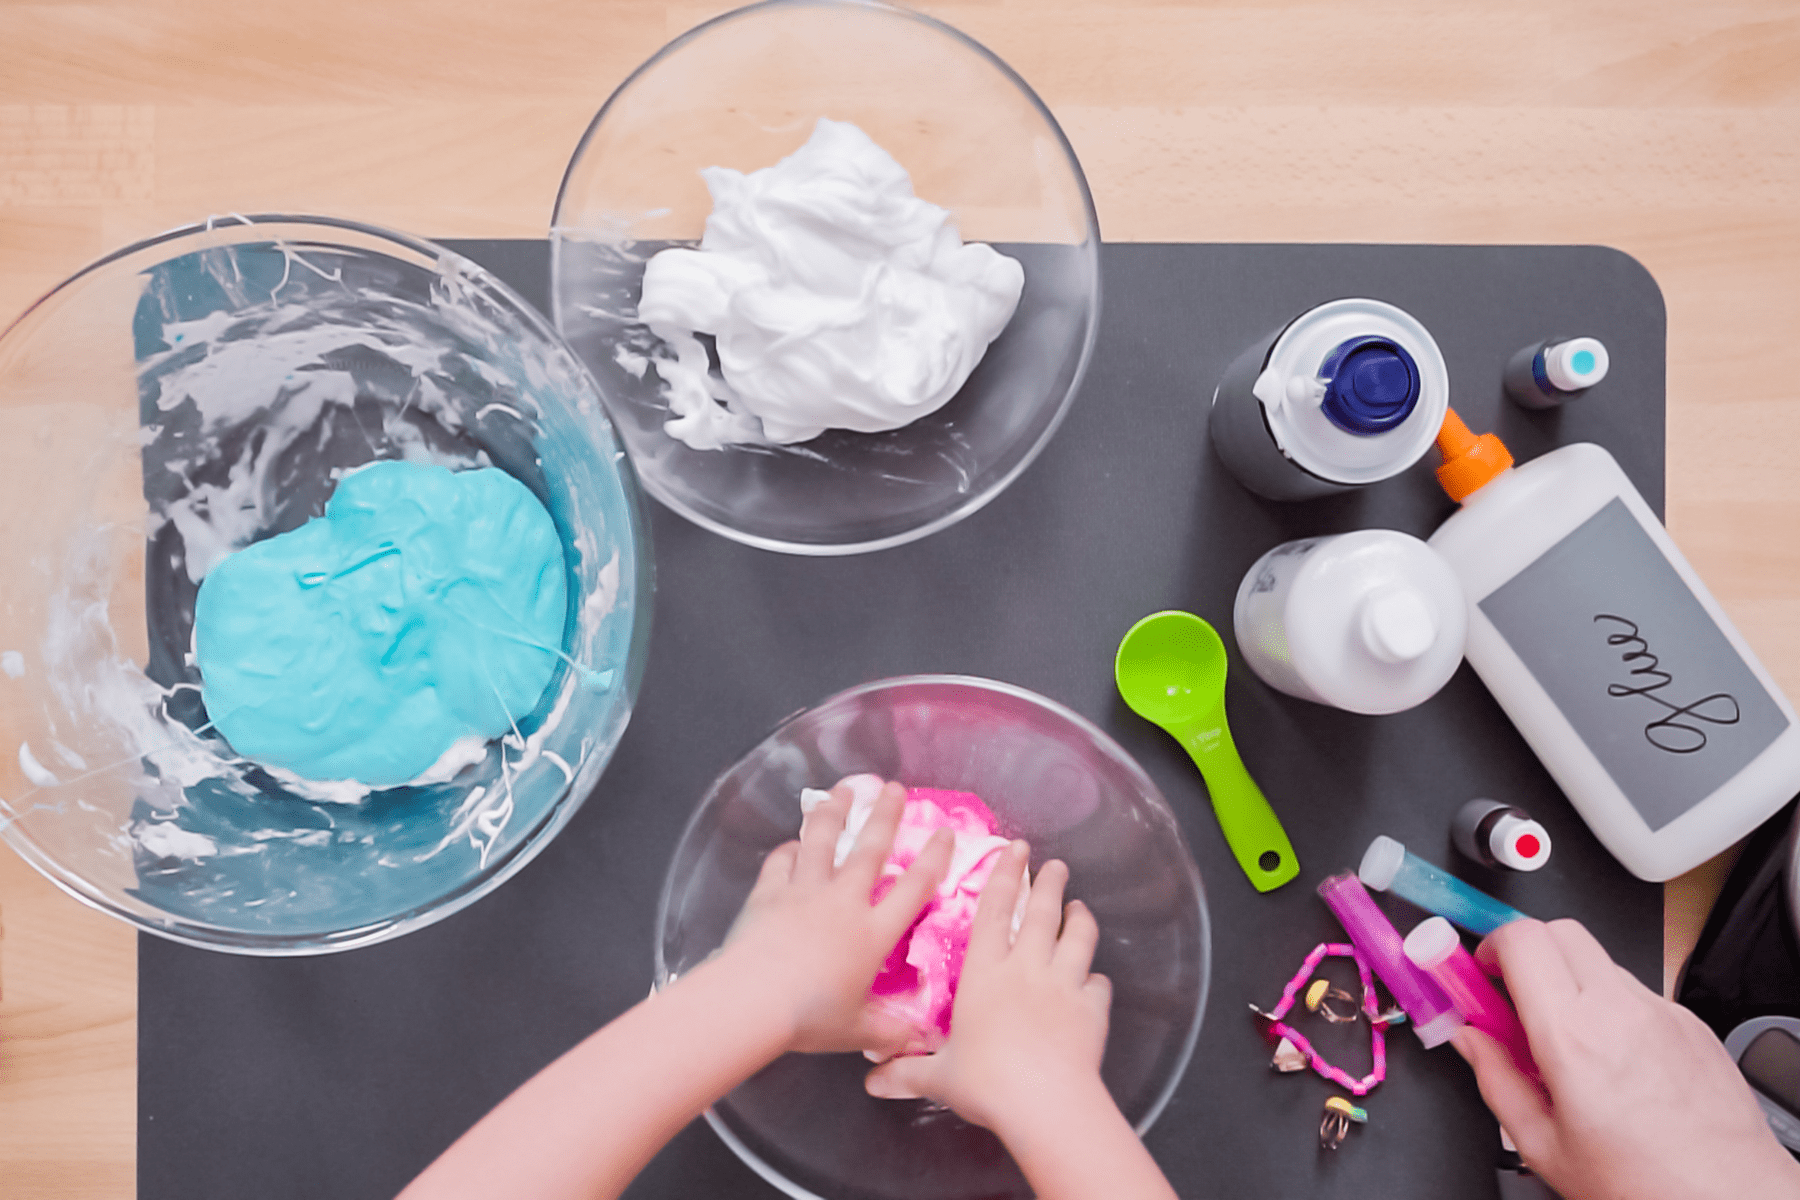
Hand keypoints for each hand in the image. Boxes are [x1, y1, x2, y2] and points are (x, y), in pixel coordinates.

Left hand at [718, 777, 951, 1057]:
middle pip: (869, 849)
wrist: (753, 1000)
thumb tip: (918, 1042)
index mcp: (872, 933)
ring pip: (822, 840)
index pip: (914, 888)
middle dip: (885, 816)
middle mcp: (843, 902)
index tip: (945, 834)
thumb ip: (889, 1032)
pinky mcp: (769, 892)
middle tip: (895, 788)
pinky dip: (789, 850)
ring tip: (842, 791)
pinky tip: (792, 845)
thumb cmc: (810, 1017)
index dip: (934, 858)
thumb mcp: (857, 1030)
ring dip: (834, 812)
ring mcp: (804, 891)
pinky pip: (781, 861)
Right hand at [862, 844, 1111, 1134]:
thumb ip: (907, 1072)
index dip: (1004, 876)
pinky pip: (1098, 986)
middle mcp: (1026, 968)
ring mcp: (1064, 985)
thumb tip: (872, 1082)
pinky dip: (1097, 980)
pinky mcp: (1091, 1009)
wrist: (1044, 1101)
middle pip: (1041, 914)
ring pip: (1076, 938)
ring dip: (1079, 919)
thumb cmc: (986, 1082)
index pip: (994, 911)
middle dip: (1048, 884)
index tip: (1014, 849)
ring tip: (1081, 907)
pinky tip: (1095, 980)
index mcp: (985, 973)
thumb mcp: (938, 1076)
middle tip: (1056, 865)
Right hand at [1454, 918, 1799, 1199]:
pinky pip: (1637, 991)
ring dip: (1570, 980)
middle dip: (1526, 951)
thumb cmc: (1647, 1185)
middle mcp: (1620, 1011)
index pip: (1522, 939)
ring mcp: (1662, 1011)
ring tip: (1566, 1039)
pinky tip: (1613, 1058)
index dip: (1490, 946)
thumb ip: (1495, 1080)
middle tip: (1512, 996)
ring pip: (1599, 960)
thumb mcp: (1543, 1145)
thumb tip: (1469, 1041)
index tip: (1477, 973)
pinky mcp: (1692, 1023)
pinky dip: (1612, 1007)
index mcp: (1573, 1037)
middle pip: (1559, 930)